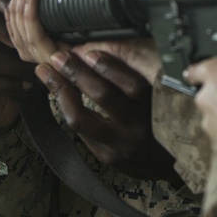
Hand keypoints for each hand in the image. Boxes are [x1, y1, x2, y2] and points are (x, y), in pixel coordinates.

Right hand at [0, 0, 37, 136]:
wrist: (8, 102)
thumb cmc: (23, 58)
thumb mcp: (34, 32)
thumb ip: (43, 5)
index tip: (27, 3)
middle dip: (0, 25)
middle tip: (29, 42)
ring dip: (16, 64)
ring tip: (40, 70)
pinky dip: (10, 84)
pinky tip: (27, 86)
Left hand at [7, 0, 179, 183]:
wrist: (168, 166)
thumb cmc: (163, 122)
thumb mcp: (161, 99)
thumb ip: (141, 79)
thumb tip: (105, 50)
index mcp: (156, 107)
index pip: (131, 83)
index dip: (107, 65)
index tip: (87, 51)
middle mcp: (139, 126)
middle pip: (103, 96)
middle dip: (77, 73)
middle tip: (58, 57)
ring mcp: (120, 145)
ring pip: (81, 118)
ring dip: (61, 93)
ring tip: (48, 74)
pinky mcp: (107, 157)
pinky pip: (80, 133)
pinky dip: (69, 111)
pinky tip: (60, 96)